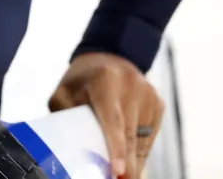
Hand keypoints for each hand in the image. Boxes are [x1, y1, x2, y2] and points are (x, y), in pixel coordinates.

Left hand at [48, 52, 163, 178]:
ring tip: (123, 176)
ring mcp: (149, 95)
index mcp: (106, 79)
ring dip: (134, 161)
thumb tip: (66, 147)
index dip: (116, 147)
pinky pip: (149, 136)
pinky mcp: (158, 104)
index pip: (113, 118)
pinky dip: (139, 151)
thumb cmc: (82, 79)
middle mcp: (132, 86)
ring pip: (143, 139)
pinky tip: (130, 162)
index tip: (118, 170)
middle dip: (127, 163)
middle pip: (130, 133)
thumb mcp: (64, 91)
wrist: (109, 56)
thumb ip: (64, 114)